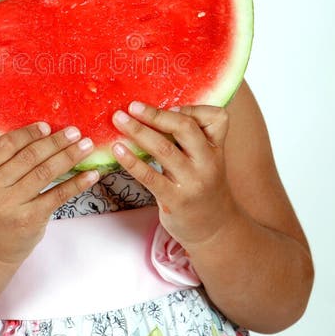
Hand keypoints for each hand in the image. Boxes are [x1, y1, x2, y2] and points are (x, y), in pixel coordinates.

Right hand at [0, 122, 98, 264]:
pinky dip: (77, 183)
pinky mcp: (30, 219)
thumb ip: (7, 160)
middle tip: (75, 132)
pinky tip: (91, 174)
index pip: (6, 144)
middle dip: (56, 142)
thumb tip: (46, 133)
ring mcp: (11, 205)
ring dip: (70, 156)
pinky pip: (58, 195)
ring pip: (45, 173)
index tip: (47, 126)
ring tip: (86, 145)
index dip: (29, 133)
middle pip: (29, 157)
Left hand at [111, 102, 237, 249]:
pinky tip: (117, 150)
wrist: (214, 229)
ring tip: (119, 120)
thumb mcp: (207, 161)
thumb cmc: (203, 188)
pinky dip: (131, 161)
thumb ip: (191, 139)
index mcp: (216, 149)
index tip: (170, 107)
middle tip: (132, 106)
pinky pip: (150, 176)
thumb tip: (156, 112)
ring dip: (138, 132)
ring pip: (164, 149)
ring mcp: (192, 182)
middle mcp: (208, 163)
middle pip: (186, 129)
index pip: (217, 118)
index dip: (193, 108)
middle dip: (156, 115)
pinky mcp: (176, 200)